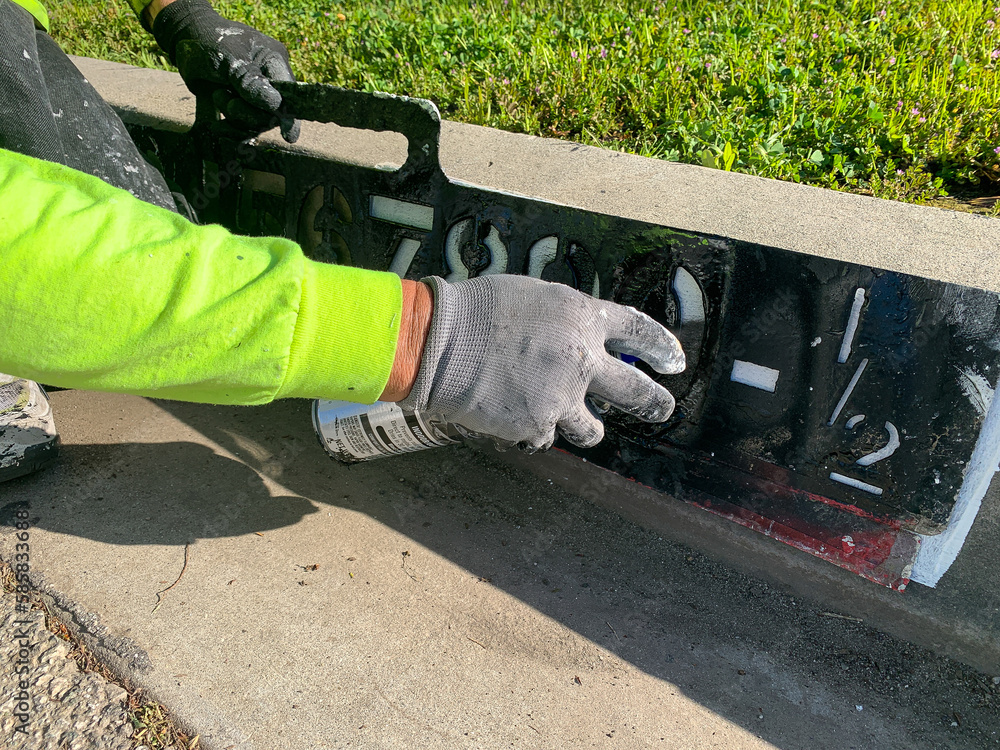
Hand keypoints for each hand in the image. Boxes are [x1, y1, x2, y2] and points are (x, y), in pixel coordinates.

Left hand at [151, 0, 299, 142]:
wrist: (184, 39)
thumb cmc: (209, 40)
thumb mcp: (230, 58)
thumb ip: (252, 82)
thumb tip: (275, 105)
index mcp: (274, 62)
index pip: (289, 93)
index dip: (289, 116)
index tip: (288, 136)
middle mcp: (269, 81)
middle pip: (272, 113)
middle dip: (249, 114)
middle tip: (227, 102)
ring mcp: (255, 95)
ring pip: (257, 122)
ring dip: (236, 117)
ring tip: (217, 96)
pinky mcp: (240, 105)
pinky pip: (243, 127)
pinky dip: (230, 129)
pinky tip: (217, 127)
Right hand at [397, 275, 685, 451]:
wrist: (440, 342)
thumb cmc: (478, 310)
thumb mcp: (536, 298)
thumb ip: (568, 321)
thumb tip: (584, 339)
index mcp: (583, 317)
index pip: (641, 331)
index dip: (661, 348)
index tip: (674, 363)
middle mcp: (583, 359)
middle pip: (637, 391)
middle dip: (656, 404)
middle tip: (663, 409)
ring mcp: (563, 397)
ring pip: (593, 428)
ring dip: (585, 425)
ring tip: (568, 418)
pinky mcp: (538, 425)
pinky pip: (547, 435)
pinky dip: (535, 427)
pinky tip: (512, 411)